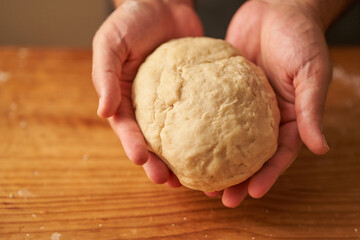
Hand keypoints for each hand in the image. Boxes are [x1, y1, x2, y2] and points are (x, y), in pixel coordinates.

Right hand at [92, 0, 202, 185]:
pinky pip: (200, 114)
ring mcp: (173, 101)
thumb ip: (105, 75)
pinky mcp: (195, 93)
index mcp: (124, 96)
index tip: (141, 162)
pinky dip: (206, 133)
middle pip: (151, 140)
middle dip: (157, 163)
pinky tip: (216, 147)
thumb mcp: (110, 44)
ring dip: (182, 158)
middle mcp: (148, 105)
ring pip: (177, 135)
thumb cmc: (132, 21)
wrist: (163, 2)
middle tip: (167, 181)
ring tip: (192, 178)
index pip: (126, 127)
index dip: (132, 145)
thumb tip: (103, 110)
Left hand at [214, 0, 333, 206]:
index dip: (267, 176)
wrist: (276, 8)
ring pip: (227, 139)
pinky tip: (185, 142)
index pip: (279, 154)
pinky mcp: (222, 90)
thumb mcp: (310, 74)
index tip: (251, 194)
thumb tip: (319, 148)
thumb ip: (311, 109)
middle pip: (249, 154)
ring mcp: (241, 105)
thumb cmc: (300, 38)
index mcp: (288, 116)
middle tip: (219, 199)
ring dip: (214, 161)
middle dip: (237, 178)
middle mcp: (264, 116)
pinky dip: (200, 129)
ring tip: (198, 181)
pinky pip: (209, 112)